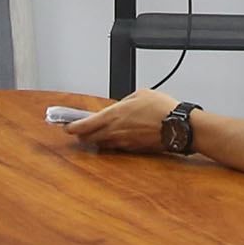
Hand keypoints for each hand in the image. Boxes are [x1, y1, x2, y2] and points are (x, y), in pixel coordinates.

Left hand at [62, 92, 185, 155]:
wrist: (178, 127)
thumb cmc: (162, 109)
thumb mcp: (139, 94)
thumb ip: (124, 101)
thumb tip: (120, 107)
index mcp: (113, 115)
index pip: (83, 126)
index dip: (71, 127)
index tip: (65, 126)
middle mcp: (115, 132)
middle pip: (89, 139)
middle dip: (81, 135)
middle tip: (79, 130)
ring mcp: (124, 143)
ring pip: (102, 144)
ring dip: (97, 139)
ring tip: (98, 132)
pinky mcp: (133, 150)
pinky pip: (117, 147)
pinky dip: (113, 142)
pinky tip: (118, 135)